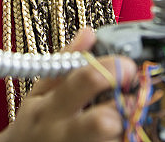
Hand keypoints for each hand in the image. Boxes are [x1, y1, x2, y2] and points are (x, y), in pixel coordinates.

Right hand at [0, 28, 137, 141]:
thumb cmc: (34, 123)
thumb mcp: (40, 91)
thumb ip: (65, 62)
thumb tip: (89, 33)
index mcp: (50, 106)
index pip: (87, 80)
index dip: (114, 70)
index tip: (127, 66)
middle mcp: (62, 132)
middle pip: (104, 121)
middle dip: (124, 107)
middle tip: (130, 99)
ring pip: (116, 139)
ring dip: (127, 127)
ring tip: (122, 118)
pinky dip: (124, 139)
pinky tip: (116, 133)